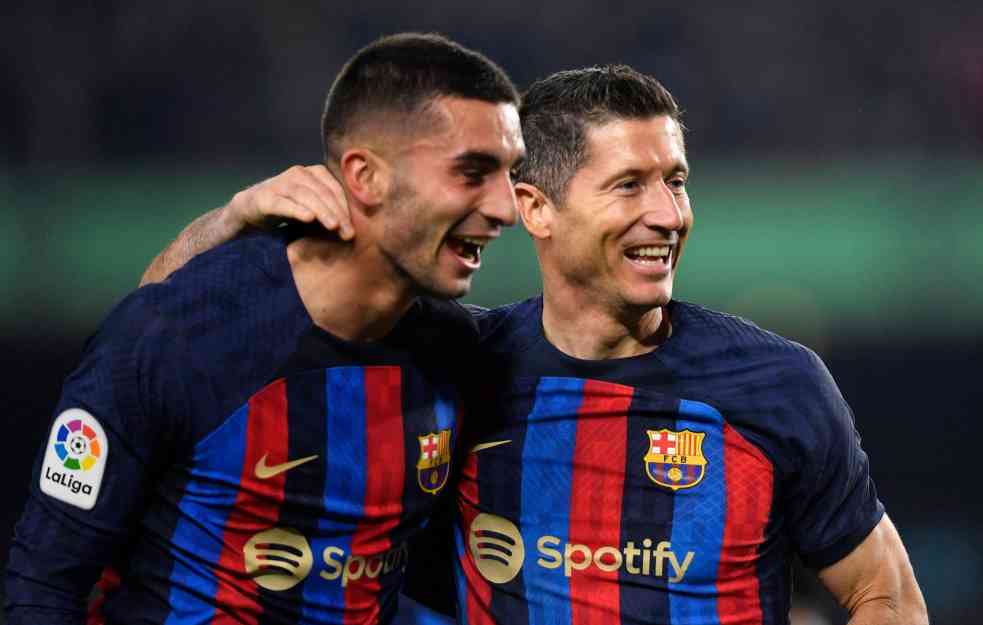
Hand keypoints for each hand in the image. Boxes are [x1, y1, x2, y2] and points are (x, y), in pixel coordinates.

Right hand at [225, 164, 353, 239]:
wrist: (251, 209)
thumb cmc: (288, 207)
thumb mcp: (312, 206)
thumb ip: (330, 210)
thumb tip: (353, 228)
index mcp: (313, 173)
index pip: (334, 189)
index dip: (345, 208)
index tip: (353, 229)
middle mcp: (298, 174)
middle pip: (323, 192)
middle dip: (337, 213)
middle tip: (347, 233)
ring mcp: (280, 183)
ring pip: (306, 196)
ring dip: (322, 211)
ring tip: (333, 226)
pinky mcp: (266, 197)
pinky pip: (284, 203)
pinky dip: (297, 210)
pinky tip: (308, 218)